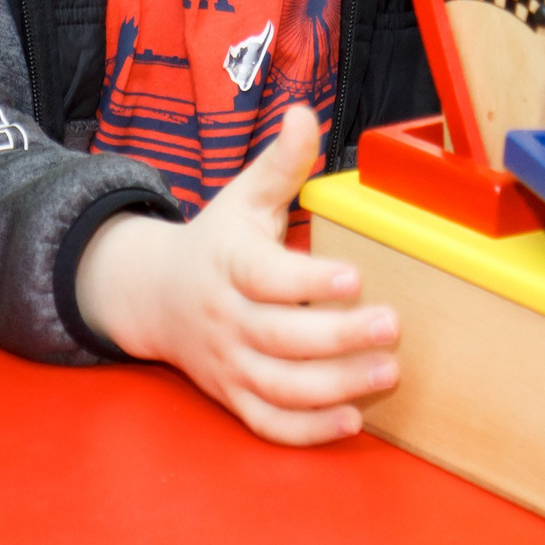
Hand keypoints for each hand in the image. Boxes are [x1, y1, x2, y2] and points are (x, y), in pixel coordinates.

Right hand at [74, 105, 397, 444]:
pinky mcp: (233, 396)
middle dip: (337, 337)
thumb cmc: (215, 243)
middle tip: (392, 326)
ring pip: (278, 386)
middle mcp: (225, 318)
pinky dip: (306, 431)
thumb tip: (303, 113)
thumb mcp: (242, 197)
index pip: (265, 277)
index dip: (307, 282)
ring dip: (334, 386)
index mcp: (228, 263)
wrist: (152, 296)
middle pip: (278, 337)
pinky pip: (267, 423)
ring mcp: (227, 362)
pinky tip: (351, 420)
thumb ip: (279, 162)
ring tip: (387, 372)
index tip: (354, 277)